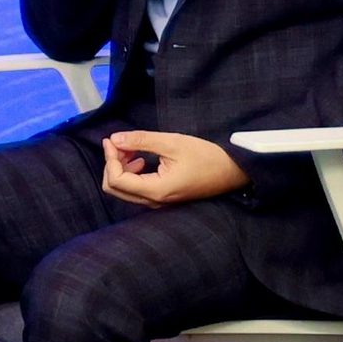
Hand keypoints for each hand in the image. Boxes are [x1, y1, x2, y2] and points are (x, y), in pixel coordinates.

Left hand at [99, 129, 247, 204]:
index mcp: (156, 190)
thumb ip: (141, 140)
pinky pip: (137, 189)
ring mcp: (159, 202)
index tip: (112, 139)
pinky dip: (131, 173)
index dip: (109, 159)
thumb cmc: (206, 156)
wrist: (233, 171)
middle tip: (119, 143)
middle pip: (116, 189)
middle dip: (112, 164)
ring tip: (131, 148)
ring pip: (125, 190)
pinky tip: (140, 159)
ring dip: (121, 168)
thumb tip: (115, 139)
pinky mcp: (163, 198)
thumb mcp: (172, 143)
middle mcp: (155, 201)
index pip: (117, 181)